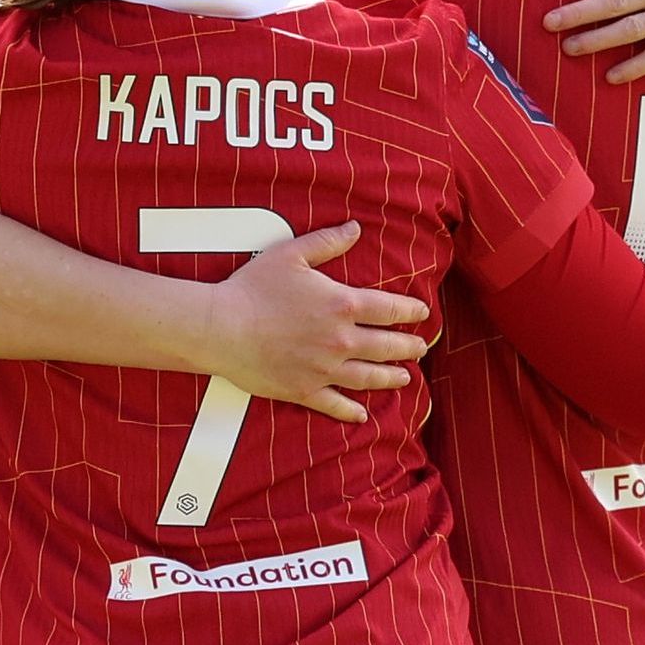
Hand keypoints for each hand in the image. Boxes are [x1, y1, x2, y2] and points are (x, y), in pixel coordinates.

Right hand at [203, 224, 433, 423]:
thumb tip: (355, 229)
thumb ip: (328, 242)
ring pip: (368, 378)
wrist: (222, 328)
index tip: (422, 313)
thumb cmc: (253, 288)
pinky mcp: (304, 390)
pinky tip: (362, 415)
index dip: (410, 311)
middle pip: (386, 346)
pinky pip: (335, 405)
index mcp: (342, 305)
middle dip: (408, 347)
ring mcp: (324, 369)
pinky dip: (351, 411)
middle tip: (420, 348)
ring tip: (404, 378)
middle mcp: (340, 340)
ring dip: (390, 378)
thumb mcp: (291, 254)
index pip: (389, 309)